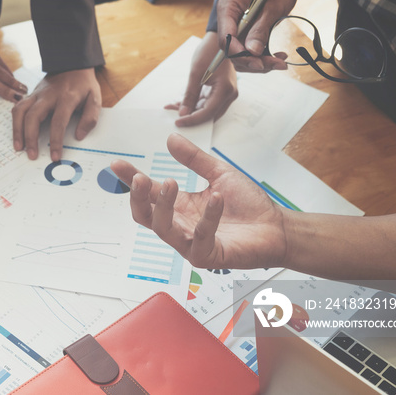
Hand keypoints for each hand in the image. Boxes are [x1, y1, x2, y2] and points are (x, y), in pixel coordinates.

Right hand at [12, 68, 100, 160]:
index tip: (55, 156)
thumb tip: (78, 136)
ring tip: (19, 147)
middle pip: (33, 116)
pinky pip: (18, 107)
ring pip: (20, 111)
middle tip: (32, 155)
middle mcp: (48, 95)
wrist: (72, 63)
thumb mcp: (95, 98)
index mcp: (66, 97)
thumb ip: (90, 118)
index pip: (58, 122)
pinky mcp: (30, 95)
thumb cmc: (83, 84)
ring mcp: (37, 94)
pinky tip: (17, 133)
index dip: (56, 141)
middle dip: (30, 138)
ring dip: (18, 131)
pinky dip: (15, 121)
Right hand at [111, 133, 287, 269]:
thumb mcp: (218, 174)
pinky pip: (200, 238)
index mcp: (179, 207)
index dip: (130, 180)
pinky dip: (207, 217)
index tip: (117, 164)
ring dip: (164, 206)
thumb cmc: (249, 206)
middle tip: (141, 178)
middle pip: (145, 216)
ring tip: (171, 182)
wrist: (277, 227)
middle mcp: (180, 226)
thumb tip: (171, 139)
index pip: (148, 194)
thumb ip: (194, 159)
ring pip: (163, 229)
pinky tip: (216, 198)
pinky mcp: (208, 257)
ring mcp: (191, 244)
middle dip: (138, 197)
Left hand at [165, 32, 237, 125]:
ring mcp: (227, 93)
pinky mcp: (222, 91)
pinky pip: (209, 102)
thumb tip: (183, 113)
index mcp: (225, 90)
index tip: (178, 121)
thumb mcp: (196, 73)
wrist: (220, 39)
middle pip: (209, 115)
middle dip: (191, 116)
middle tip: (173, 116)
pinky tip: (181, 102)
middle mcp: (230, 94)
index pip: (207, 113)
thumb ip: (190, 95)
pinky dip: (195, 103)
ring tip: (174, 107)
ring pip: (208, 110)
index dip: (192, 120)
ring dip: (191, 110)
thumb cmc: (210, 51)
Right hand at [216, 0, 304, 72]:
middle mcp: (228, 19)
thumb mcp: (273, 6)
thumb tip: (252, 52)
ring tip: (281, 61)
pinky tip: (279, 56)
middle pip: (232, 50)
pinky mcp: (247, 32)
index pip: (225, 37)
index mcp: (228, 8)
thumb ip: (261, 29)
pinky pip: (250, 50)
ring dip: (260, 62)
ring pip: (241, 54)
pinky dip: (263, 57)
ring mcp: (237, 27)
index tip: (256, 61)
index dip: (238, 53)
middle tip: (275, 64)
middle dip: (252, 60)